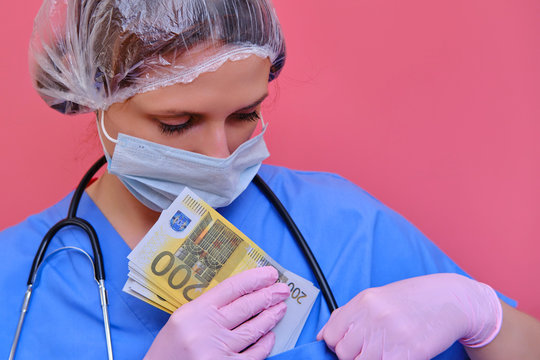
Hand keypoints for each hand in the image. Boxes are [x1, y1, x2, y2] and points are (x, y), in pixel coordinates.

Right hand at [145, 266, 289, 359]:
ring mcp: (217, 351)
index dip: (255, 279)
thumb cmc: (169, 349)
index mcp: (194, 312)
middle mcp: (206, 329)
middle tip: (282, 289)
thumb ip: (208, 307)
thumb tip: (243, 294)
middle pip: (246, 306)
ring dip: (271, 317)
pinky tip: (270, 336)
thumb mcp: (183, 320)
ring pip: (253, 329)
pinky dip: (264, 344)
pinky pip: (253, 355)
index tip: (270, 274)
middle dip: (269, 295)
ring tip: (281, 308)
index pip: (232, 288)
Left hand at [316, 273, 501, 359]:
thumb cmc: (413, 299)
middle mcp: (375, 317)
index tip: (347, 346)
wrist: (452, 299)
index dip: (336, 345)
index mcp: (364, 301)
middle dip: (353, 356)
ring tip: (384, 351)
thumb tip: (323, 336)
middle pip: (344, 353)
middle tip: (369, 349)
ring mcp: (393, 336)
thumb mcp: (376, 298)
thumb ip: (348, 315)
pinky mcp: (411, 353)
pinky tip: (398, 354)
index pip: (331, 335)